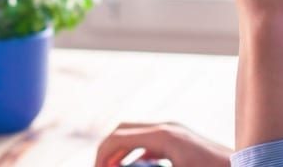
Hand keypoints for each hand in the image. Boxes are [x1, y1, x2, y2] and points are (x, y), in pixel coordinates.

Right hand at [94, 122, 230, 166]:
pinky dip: (136, 154)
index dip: (101, 156)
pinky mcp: (182, 139)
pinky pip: (150, 142)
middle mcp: (167, 127)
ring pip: (136, 135)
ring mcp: (175, 131)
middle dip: (107, 151)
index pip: (117, 137)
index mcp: (163, 136)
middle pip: (123, 130)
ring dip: (121, 152)